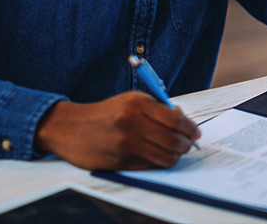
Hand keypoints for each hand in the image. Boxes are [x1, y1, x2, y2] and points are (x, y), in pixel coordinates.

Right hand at [34, 91, 200, 170]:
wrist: (70, 127)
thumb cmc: (105, 113)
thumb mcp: (130, 100)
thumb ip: (156, 109)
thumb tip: (183, 121)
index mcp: (136, 103)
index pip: (175, 119)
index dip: (191, 128)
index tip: (196, 133)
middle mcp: (131, 122)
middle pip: (174, 139)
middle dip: (186, 144)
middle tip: (189, 145)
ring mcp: (125, 144)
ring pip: (165, 156)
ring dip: (175, 156)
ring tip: (175, 152)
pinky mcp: (119, 161)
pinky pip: (149, 166)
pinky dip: (158, 163)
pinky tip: (157, 157)